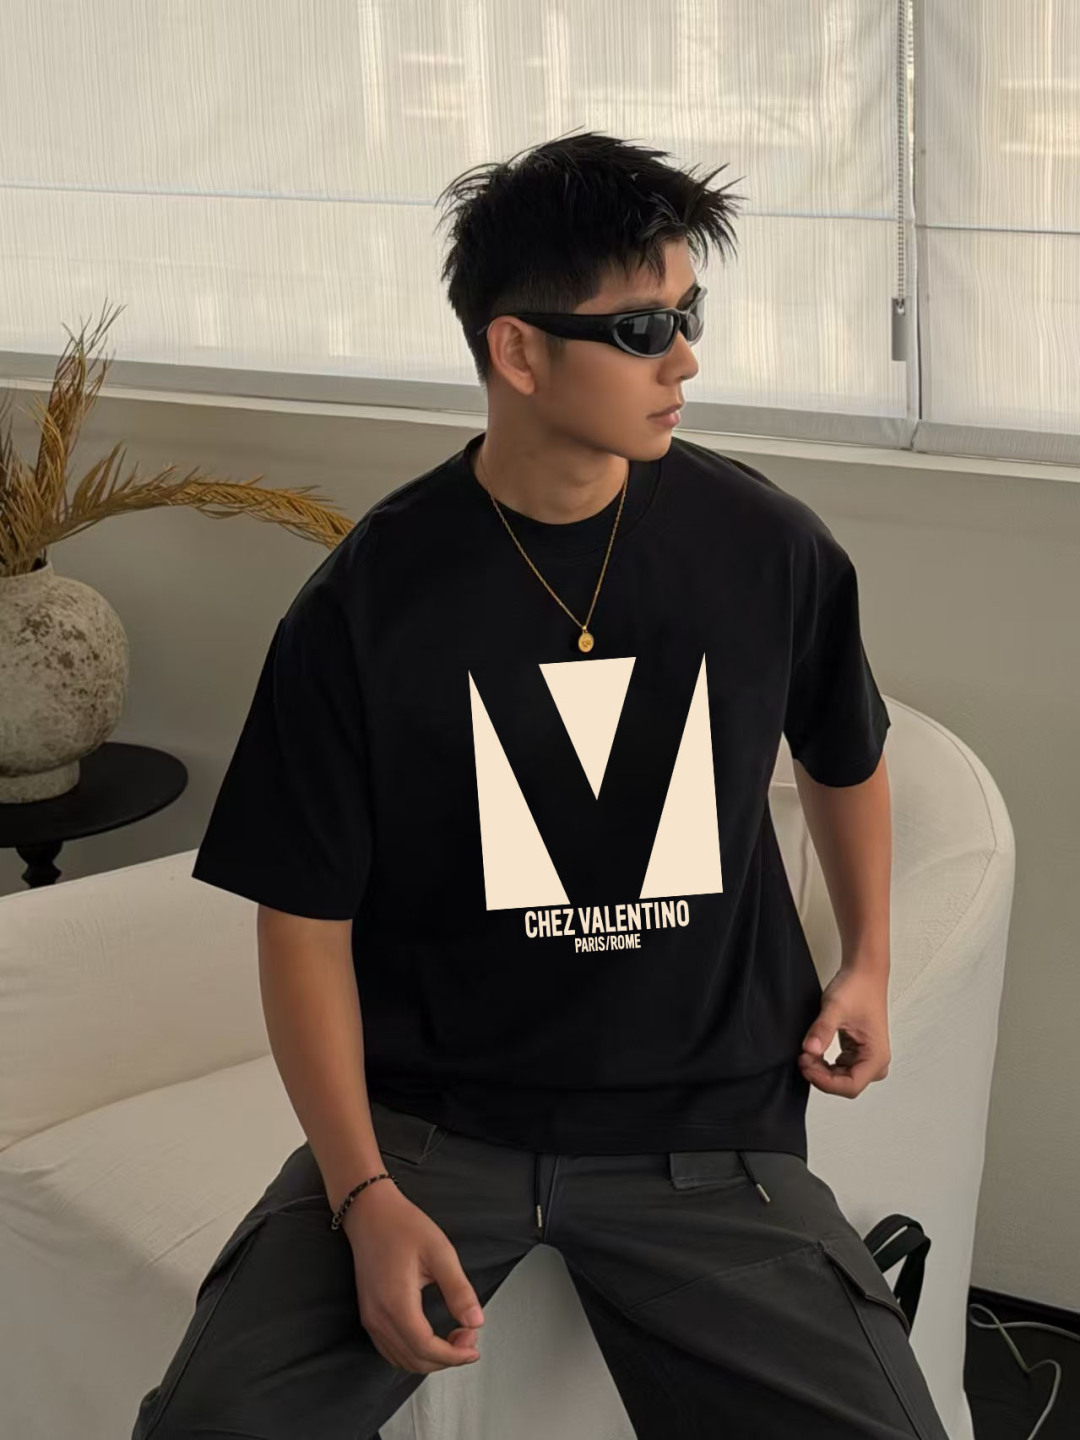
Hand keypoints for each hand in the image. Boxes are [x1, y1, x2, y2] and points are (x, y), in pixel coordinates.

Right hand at [344, 1181, 484, 1372]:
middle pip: (414, 1360)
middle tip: (468, 1337)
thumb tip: (476, 1321)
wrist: (370, 1211)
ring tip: (454, 1338)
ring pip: (401, 1360)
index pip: (425, 1348)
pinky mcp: (369, 1314)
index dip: (453, 1355)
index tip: (473, 1346)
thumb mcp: (439, 1252)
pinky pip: (390, 1350)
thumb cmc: (402, 1225)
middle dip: (446, 1358)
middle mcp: (378, 1317)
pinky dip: (413, 1353)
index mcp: (396, 1302)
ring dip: (430, 1358)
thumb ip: (458, 1290)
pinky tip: (430, 1339)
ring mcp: (370, 1318)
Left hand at [798, 965, 890, 1097]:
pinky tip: (814, 1053)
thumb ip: (822, 1030)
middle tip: (803, 1058)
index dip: (825, 1082)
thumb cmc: (858, 988)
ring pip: (842, 1079)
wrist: (863, 973)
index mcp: (877, 1056)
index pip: (851, 1086)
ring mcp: (867, 1057)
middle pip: (846, 1085)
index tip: (807, 1066)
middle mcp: (876, 1060)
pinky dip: (825, 1064)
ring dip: (822, 1071)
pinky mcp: (858, 1051)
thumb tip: (810, 1049)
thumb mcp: (835, 1008)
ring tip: (807, 1054)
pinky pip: (840, 1068)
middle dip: (822, 1076)